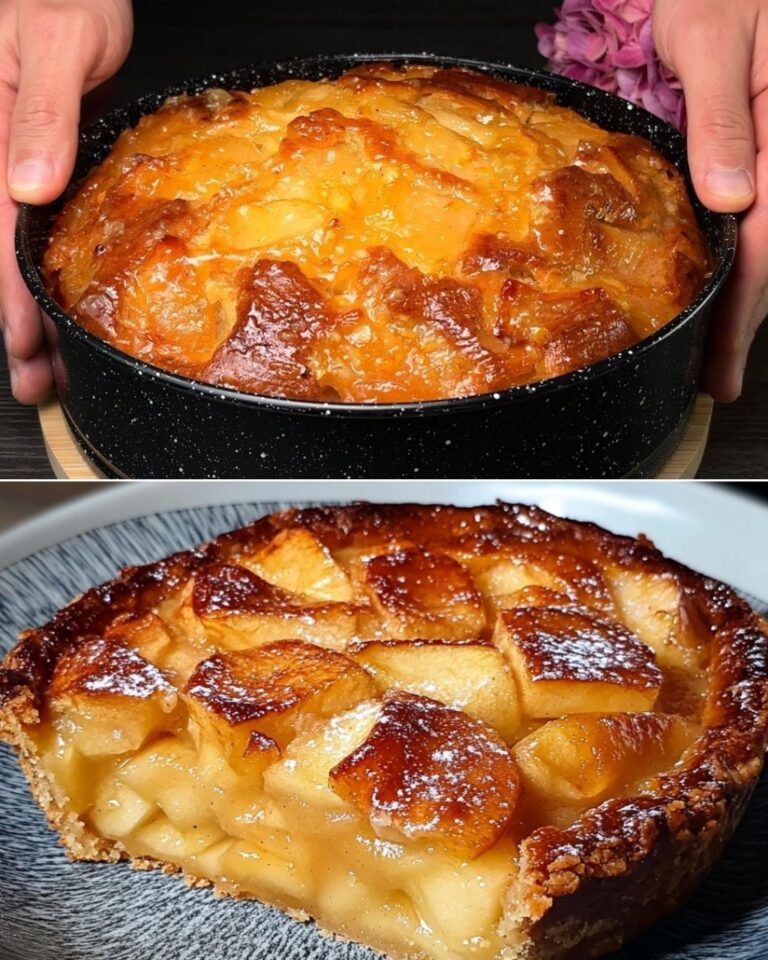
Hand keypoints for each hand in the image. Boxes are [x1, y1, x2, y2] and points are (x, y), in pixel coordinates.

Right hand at [0, 0, 131, 402]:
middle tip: (38, 382)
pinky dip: (51, 274)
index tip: (24, 344)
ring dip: (35, 310)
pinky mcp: (44, 165)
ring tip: (51, 365)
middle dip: (18, 324)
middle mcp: (2, 160)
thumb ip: (41, 113)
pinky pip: (41, 231)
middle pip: (2, 256)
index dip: (10, 296)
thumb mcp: (54, 42)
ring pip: (20, 252)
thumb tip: (29, 184)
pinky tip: (66, 306)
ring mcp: (20, 166)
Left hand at [654, 0, 767, 401]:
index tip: (719, 363)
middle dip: (746, 320)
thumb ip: (723, 119)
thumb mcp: (711, 38)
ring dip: (752, 295)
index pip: (767, 241)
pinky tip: (734, 280)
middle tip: (717, 378)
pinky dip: (750, 254)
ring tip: (724, 346)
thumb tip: (730, 200)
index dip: (742, 310)